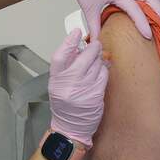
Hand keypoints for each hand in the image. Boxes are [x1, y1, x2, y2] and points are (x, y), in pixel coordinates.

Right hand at [47, 30, 108, 147]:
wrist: (70, 127)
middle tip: (96, 45)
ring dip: (99, 60)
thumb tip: (79, 46)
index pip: (60, 56)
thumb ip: (66, 66)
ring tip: (96, 63)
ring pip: (96, 64)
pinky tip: (100, 74)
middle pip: (83, 57)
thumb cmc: (65, 104)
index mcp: (56, 79)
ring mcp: (82, 89)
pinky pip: (103, 75)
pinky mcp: (95, 95)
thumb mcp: (59, 84)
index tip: (76, 32)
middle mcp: (68, 84)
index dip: (68, 42)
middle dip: (93, 48)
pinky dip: (103, 71)